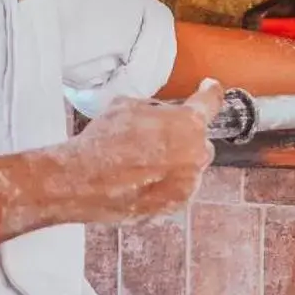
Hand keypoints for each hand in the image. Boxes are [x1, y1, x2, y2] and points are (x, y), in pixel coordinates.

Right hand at [54, 80, 224, 224]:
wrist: (83, 180)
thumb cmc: (104, 140)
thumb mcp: (128, 106)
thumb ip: (155, 110)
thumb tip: (159, 116)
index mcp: (189, 123)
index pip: (210, 103)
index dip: (210, 93)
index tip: (210, 89)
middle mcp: (195, 154)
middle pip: (200, 141)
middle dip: (184, 137)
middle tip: (157, 137)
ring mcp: (187, 184)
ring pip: (189, 168)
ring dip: (174, 163)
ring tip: (142, 163)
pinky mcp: (175, 206)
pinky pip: (177, 190)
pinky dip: (164, 184)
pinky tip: (141, 180)